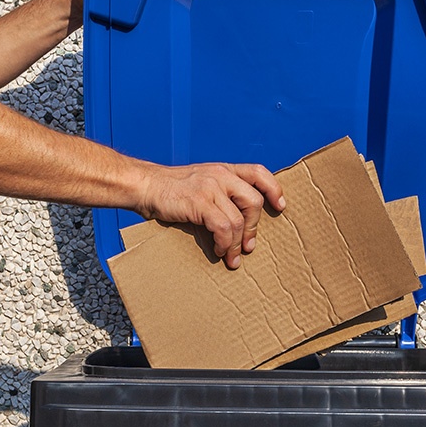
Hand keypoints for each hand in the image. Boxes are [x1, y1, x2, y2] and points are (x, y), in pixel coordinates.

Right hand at [135, 163, 286, 268]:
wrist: (145, 186)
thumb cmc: (171, 190)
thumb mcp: (201, 181)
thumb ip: (221, 192)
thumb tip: (238, 222)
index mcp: (224, 169)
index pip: (258, 172)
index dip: (274, 189)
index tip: (280, 207)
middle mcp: (221, 175)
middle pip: (254, 201)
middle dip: (255, 227)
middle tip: (249, 246)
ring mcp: (210, 187)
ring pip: (239, 219)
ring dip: (237, 243)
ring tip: (232, 257)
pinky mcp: (200, 202)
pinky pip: (223, 227)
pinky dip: (225, 243)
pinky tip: (220, 250)